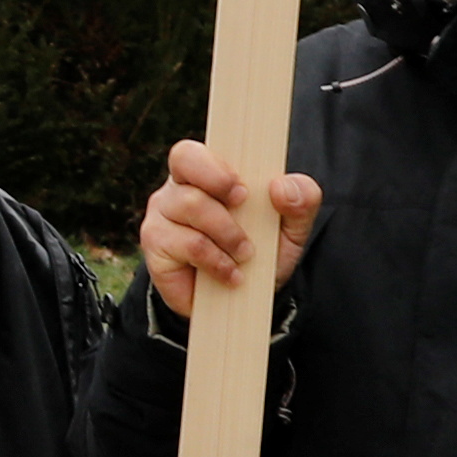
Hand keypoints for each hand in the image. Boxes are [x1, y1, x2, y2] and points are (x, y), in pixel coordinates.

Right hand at [140, 141, 320, 320]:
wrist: (243, 303)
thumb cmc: (261, 253)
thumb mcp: (291, 228)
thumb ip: (301, 201)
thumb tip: (282, 187)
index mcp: (204, 176)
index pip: (191, 153)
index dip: (212, 165)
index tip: (242, 190)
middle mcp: (175, 191)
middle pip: (185, 167)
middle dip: (219, 187)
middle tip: (243, 212)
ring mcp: (161, 218)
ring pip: (190, 206)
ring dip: (227, 233)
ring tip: (245, 254)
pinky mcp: (156, 248)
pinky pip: (186, 244)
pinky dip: (216, 260)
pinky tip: (231, 274)